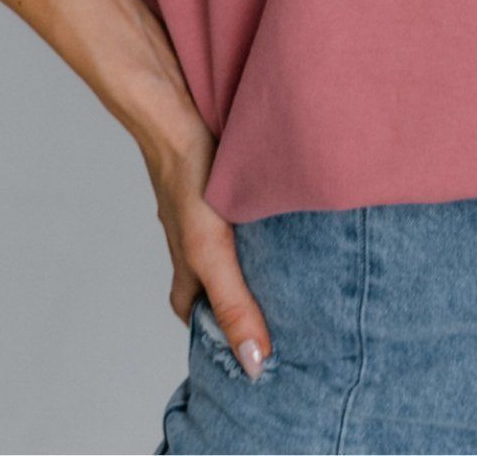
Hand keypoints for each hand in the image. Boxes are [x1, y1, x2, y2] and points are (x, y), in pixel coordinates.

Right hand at [141, 114, 273, 380]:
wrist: (177, 111)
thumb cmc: (186, 182)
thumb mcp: (212, 253)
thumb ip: (234, 305)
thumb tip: (254, 365)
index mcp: (188, 266)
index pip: (198, 314)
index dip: (218, 333)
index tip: (249, 350)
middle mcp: (196, 239)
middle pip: (217, 279)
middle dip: (244, 295)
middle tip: (286, 308)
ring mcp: (209, 207)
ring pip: (232, 242)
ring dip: (257, 253)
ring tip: (299, 263)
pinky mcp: (224, 179)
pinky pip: (244, 207)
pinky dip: (263, 215)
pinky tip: (288, 209)